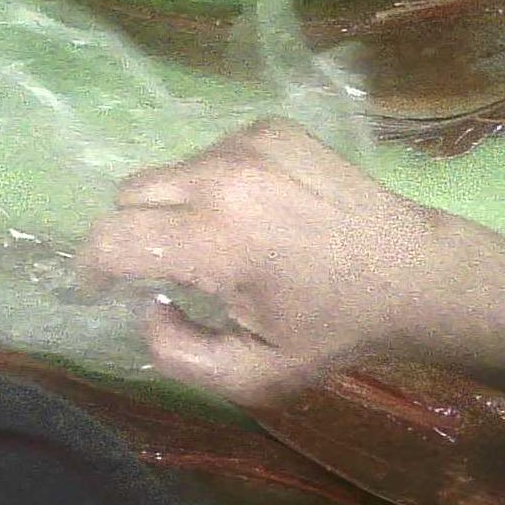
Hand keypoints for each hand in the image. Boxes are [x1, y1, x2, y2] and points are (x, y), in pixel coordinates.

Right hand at [82, 120, 504, 401]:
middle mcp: (224, 177)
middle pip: (129, 195)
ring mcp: (249, 143)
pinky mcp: (271, 128)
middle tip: (164, 272)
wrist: (414, 275)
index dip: (89, 268)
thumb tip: (146, 307)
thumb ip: (177, 354)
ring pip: (168, 172)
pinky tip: (255, 216)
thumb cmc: (334, 333)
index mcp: (216, 242)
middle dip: (131, 236)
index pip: (111, 239)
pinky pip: (209, 154)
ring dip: (173, 209)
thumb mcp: (252, 376)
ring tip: (219, 247)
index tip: (99, 289)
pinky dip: (213, 185)